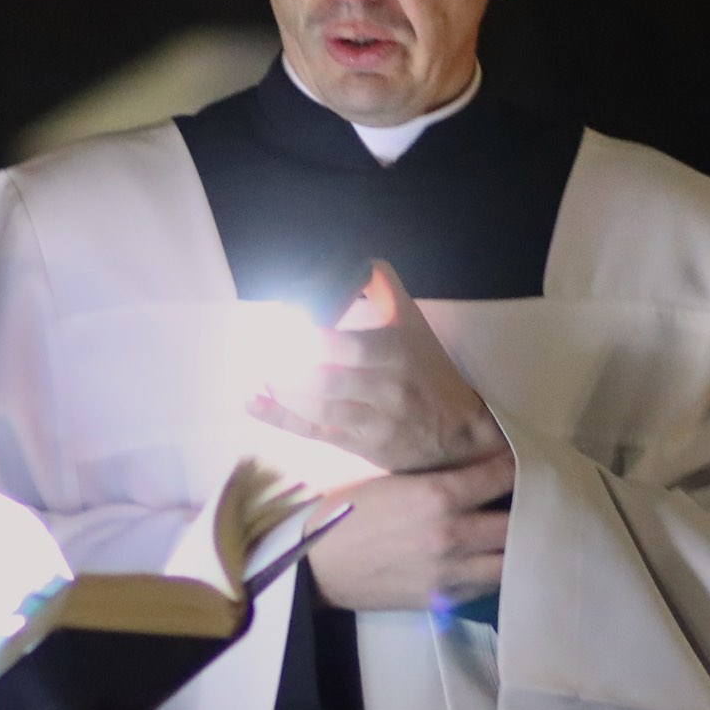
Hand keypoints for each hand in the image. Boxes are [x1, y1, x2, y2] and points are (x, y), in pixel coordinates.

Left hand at [250, 262, 508, 475]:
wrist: (457, 433)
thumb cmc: (429, 371)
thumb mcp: (415, 324)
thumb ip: (386, 289)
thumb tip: (360, 261)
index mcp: (396, 352)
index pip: (347, 347)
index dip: (309, 338)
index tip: (281, 324)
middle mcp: (385, 389)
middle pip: (326, 380)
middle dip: (286, 365)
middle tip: (259, 347)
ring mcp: (371, 422)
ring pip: (317, 409)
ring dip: (281, 390)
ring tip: (258, 369)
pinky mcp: (359, 448)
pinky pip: (314, 433)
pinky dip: (279, 417)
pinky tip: (252, 402)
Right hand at [303, 447, 515, 612]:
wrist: (319, 566)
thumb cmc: (349, 514)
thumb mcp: (392, 480)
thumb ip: (437, 477)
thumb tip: (474, 468)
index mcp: (438, 496)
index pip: (501, 475)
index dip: (517, 466)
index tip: (523, 461)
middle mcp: (453, 534)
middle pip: (516, 521)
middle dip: (527, 507)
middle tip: (530, 498)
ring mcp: (451, 571)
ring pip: (511, 560)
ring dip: (518, 546)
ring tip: (519, 533)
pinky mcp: (444, 598)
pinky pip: (488, 585)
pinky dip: (498, 571)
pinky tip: (495, 559)